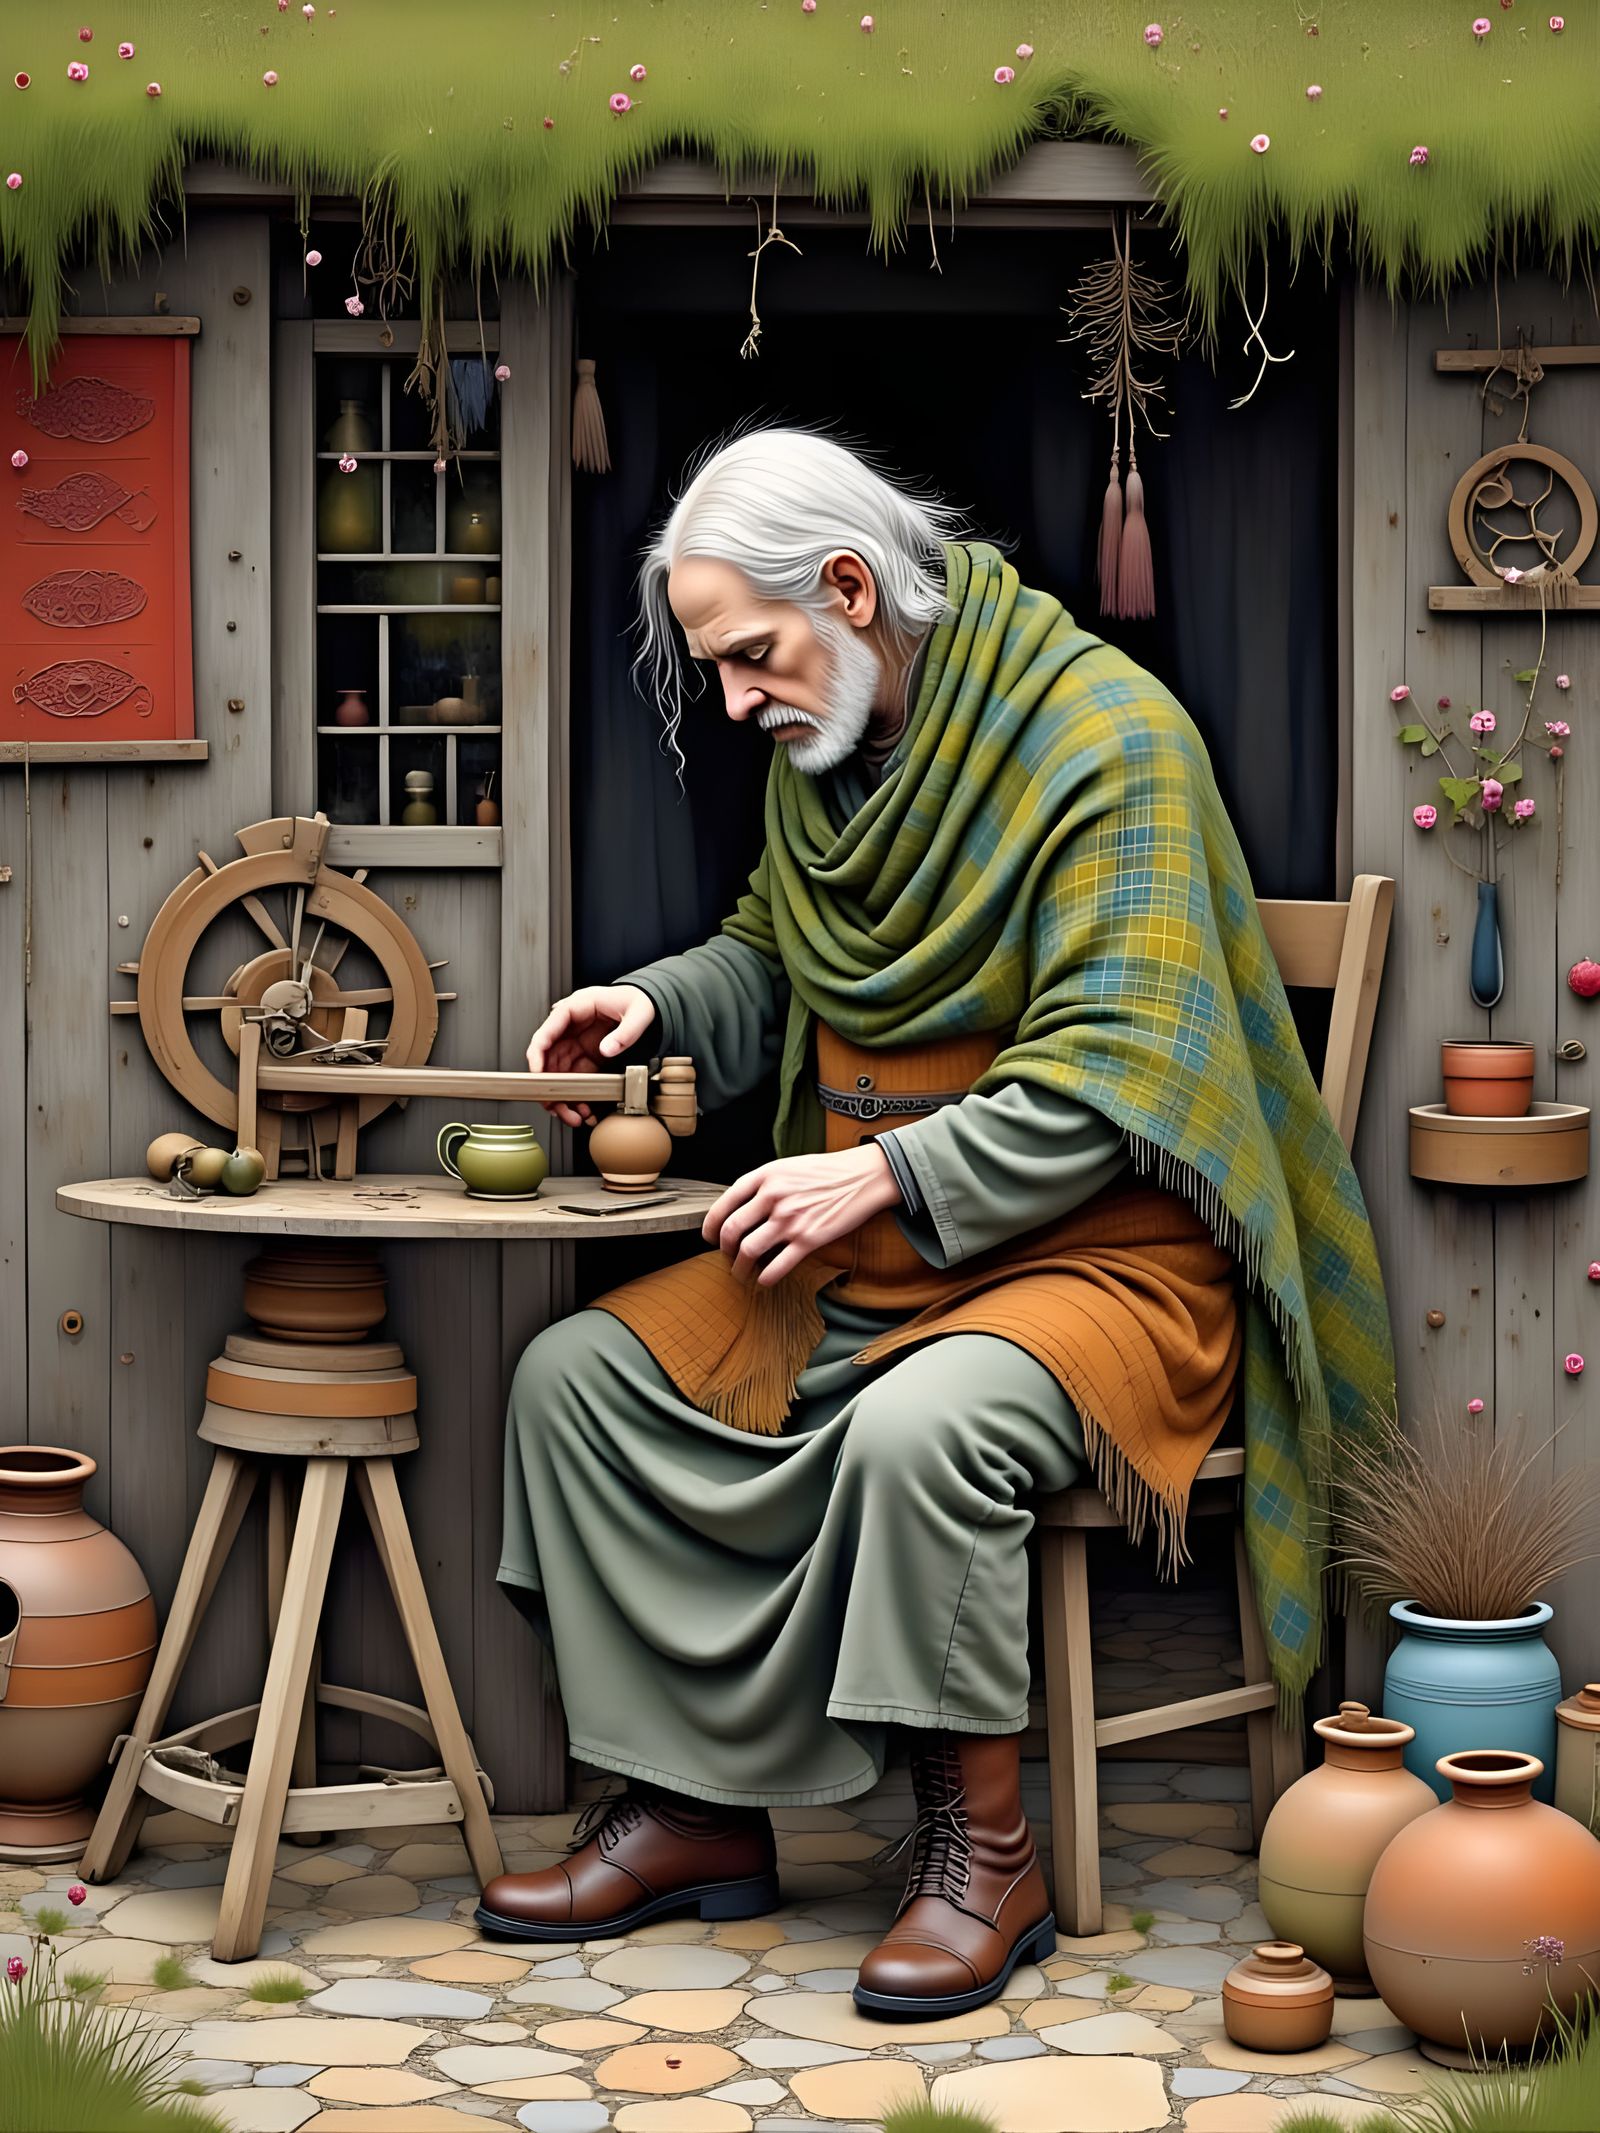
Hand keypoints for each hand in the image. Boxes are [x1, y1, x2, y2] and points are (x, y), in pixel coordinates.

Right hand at [526, 984, 656, 1127]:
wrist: (648, 1003)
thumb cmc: (637, 1001)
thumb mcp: (639, 1013)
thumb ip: (626, 1032)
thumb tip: (607, 1049)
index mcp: (577, 1007)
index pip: (547, 1031)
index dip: (537, 1054)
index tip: (537, 1074)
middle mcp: (570, 1026)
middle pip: (548, 1058)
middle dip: (549, 1085)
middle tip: (556, 1106)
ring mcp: (576, 1042)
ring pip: (557, 1072)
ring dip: (562, 1095)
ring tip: (573, 1115)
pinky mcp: (584, 1055)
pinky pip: (573, 1077)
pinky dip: (575, 1094)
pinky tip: (583, 1108)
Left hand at [703, 1142, 902, 1286]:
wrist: (863, 1176)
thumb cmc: (827, 1172)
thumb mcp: (788, 1167)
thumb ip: (763, 1184)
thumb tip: (740, 1209)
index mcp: (765, 1176)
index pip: (724, 1203)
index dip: (711, 1225)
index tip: (709, 1237)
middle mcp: (774, 1197)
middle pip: (731, 1230)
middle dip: (724, 1249)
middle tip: (726, 1256)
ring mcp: (790, 1219)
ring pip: (749, 1251)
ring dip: (740, 1268)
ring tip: (741, 1273)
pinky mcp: (809, 1239)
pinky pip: (777, 1266)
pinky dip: (765, 1278)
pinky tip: (764, 1280)